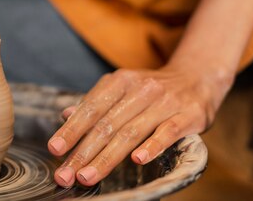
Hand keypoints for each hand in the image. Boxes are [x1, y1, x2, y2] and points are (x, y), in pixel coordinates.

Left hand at [48, 66, 230, 186]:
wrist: (197, 77)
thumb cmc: (152, 90)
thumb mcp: (122, 88)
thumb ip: (95, 102)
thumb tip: (66, 114)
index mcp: (120, 81)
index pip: (91, 108)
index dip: (72, 129)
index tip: (55, 149)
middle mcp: (140, 89)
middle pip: (107, 124)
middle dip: (83, 152)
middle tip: (66, 174)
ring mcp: (165, 101)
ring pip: (131, 132)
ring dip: (107, 157)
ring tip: (88, 176)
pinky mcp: (189, 114)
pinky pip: (168, 132)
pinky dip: (152, 146)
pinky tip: (137, 161)